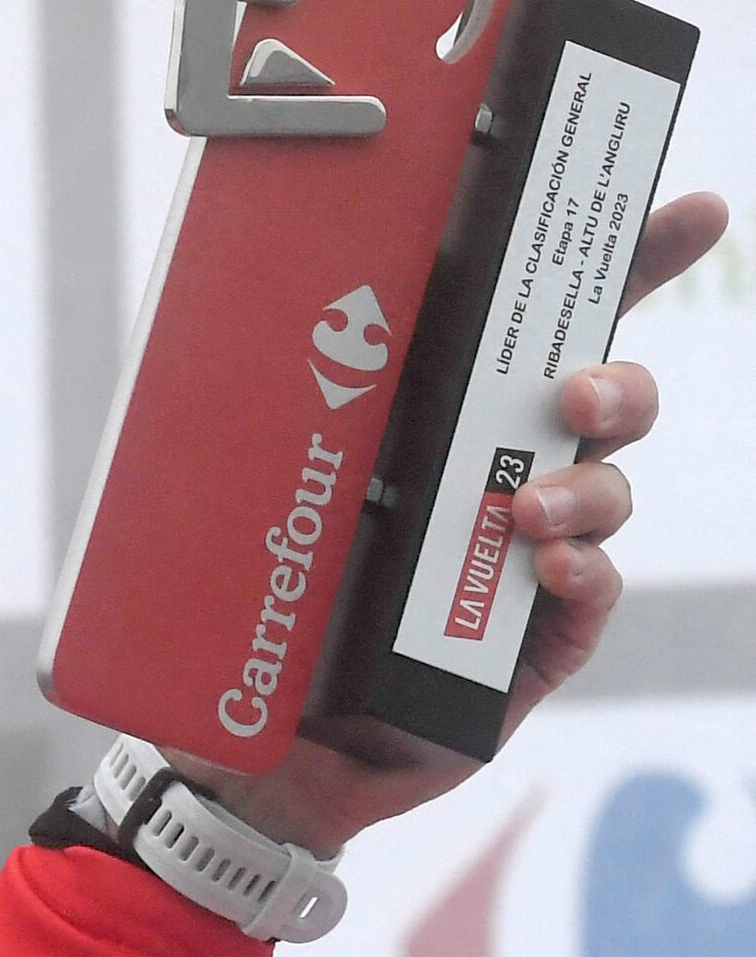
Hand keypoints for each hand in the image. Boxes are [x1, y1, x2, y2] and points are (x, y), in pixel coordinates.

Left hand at [176, 187, 726, 855]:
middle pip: (608, 402)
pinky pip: (593, 590)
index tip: (696, 212)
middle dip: (616, 384)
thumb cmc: (260, 601)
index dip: (630, 265)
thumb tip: (264, 294)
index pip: (545, 327)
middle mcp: (501, 472)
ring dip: (587, 489)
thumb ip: (284, 406)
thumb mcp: (264, 486)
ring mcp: (531, 554)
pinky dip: (584, 570)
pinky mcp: (541, 639)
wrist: (261, 744)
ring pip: (608, 491)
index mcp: (441, 418)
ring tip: (530, 510)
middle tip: (578, 395)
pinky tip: (553, 565)